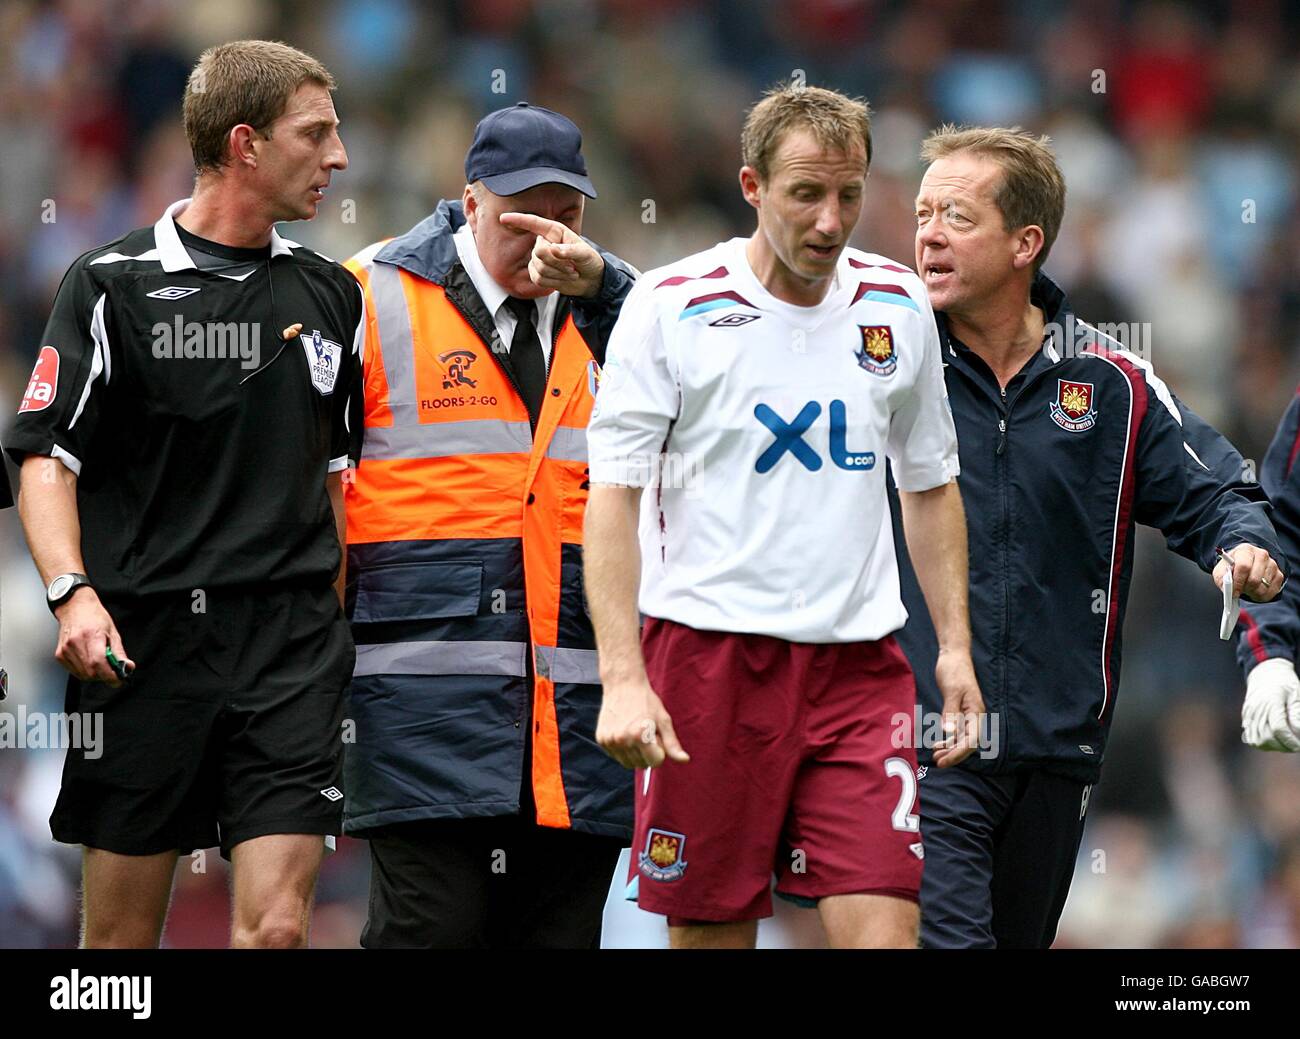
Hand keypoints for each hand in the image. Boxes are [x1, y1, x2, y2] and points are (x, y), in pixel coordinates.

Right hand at [53, 587, 132, 685]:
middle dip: (104, 676)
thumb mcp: (112, 633)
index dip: (110, 676)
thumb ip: (119, 653)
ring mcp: (65, 650)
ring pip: (83, 675)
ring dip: (95, 674)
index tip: (119, 680)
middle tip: (112, 670)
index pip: (99, 664)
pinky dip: (85, 671)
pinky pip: (74, 672)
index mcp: (91, 636)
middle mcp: (75, 644)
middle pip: (91, 673)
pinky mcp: (59, 655)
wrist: (74, 607)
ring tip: (100, 661)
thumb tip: (127, 668)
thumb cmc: (94, 617)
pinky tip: (89, 660)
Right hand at [498, 212, 605, 297]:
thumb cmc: (589, 261)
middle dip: (557, 262)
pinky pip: (538, 278)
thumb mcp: (585, 253)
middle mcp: (545, 243)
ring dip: (557, 273)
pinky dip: (553, 281)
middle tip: (571, 266)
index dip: (517, 220)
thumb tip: (554, 249)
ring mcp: (539, 259)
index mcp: (554, 231)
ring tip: (570, 272)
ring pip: (538, 267)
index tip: (503, 218)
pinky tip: (562, 278)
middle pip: (538, 252)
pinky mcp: (538, 273)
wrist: (590, 280)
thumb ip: (569, 251)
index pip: (533, 223)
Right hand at [595, 674, 689, 769]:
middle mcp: (622, 740)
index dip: (659, 751)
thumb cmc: (646, 702)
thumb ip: (672, 744)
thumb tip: (685, 760)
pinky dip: (623, 749)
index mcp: (640, 735)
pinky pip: (617, 756)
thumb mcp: (663, 720)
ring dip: (634, 753)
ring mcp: (610, 741)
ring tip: (634, 732)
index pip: (655, 762)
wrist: (623, 685)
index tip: (656, 736)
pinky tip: (624, 731)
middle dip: (647, 753)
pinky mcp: (601, 740)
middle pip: (641, 765)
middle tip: (645, 733)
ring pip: (628, 763)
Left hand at [933, 648, 985, 767]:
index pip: (971, 740)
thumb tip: (950, 733)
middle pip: (967, 743)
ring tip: (936, 755)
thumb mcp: (951, 691)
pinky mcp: (959, 711)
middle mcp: (974, 716)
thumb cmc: (954, 670)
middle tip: (937, 762)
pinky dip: (948, 739)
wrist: (953, 656)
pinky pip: (956, 731)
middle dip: (953, 754)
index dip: (958, 753)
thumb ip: (951, 712)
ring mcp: (967, 714)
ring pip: (962, 739)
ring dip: (950, 748)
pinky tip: (938, 744)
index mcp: (976, 712)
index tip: (944, 760)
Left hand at [1213, 544, 1282, 602]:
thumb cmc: (1232, 568)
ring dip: (1252, 593)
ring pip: (1263, 588)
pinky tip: (1254, 590)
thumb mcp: (1221, 571)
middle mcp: (1262, 555)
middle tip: (1239, 590)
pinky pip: (1271, 592)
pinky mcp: (1279, 575)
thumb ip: (1221, 579)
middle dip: (1245, 588)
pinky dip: (1261, 596)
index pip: (1244, 567)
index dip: (1238, 582)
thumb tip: (1227, 590)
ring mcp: (1272, 565)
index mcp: (1245, 550)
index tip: (1233, 592)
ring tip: (1246, 588)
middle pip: (1254, 579)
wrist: (1244, 565)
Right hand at [1242, 658, 1299, 750]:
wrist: (1265, 673)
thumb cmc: (1285, 683)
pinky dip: (1262, 744)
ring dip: (1273, 747)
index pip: (1279, 729)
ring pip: (1257, 740)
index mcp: (1271, 702)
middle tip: (1295, 745)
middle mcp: (1257, 709)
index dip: (1290, 741)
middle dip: (1283, 746)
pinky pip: (1250, 737)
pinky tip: (1273, 741)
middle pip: (1267, 737)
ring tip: (1285, 743)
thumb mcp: (1296, 694)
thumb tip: (1298, 732)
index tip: (1299, 745)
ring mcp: (1249, 714)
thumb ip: (1297, 713)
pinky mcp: (1245, 717)